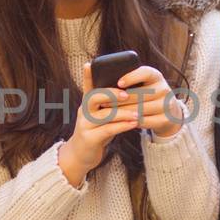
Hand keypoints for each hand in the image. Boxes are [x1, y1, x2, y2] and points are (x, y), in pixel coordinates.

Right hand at [58, 64, 140, 186]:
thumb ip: (109, 104)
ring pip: (104, 115)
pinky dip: (122, 126)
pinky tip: (133, 124)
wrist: (81, 156)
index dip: (88, 75)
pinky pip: (107, 130)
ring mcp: (85, 125)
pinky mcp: (90, 139)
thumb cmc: (96, 132)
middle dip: (111, 94)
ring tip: (138, 113)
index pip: (87, 86)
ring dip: (122, 113)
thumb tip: (128, 91)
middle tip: (127, 94)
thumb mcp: (101, 116)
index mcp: (87, 104)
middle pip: (93, 97)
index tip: (89, 64)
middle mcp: (83, 112)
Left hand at [111, 64, 186, 138]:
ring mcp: (167, 105)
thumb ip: (130, 81)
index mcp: (156, 76)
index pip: (145, 73)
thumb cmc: (148, 95)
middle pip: (139, 94)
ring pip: (140, 109)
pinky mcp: (166, 119)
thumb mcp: (144, 84)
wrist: (169, 112)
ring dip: (122, 112)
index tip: (118, 83)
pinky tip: (121, 121)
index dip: (132, 77)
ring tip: (109, 113)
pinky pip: (144, 121)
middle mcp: (164, 89)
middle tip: (104, 103)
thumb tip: (103, 78)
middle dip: (119, 99)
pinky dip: (131, 122)